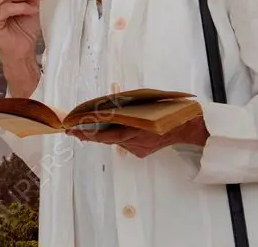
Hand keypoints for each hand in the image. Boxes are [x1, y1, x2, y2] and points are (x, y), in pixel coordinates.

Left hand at [67, 116, 209, 157]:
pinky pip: (124, 143)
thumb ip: (124, 107)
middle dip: (88, 135)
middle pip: (106, 139)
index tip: (73, 130)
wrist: (186, 126)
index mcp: (134, 130)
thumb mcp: (143, 105)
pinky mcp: (141, 151)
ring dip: (102, 135)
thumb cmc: (165, 111)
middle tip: (72, 130)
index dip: (87, 134)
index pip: (105, 135)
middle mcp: (134, 141)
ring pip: (115, 141)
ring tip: (84, 130)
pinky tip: (110, 131)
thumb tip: (104, 108)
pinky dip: (116, 136)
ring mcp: (138, 148)